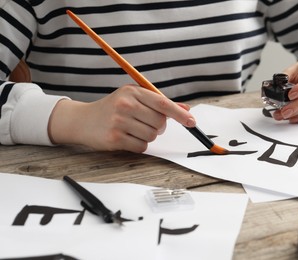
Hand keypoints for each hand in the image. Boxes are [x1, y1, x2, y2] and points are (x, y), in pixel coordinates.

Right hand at [48, 84, 195, 151]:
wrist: (82, 120)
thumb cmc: (112, 108)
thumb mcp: (133, 98)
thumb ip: (158, 103)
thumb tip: (185, 109)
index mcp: (132, 91)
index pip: (163, 103)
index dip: (180, 114)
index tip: (191, 122)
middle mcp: (126, 104)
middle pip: (160, 122)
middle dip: (158, 126)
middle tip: (144, 122)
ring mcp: (119, 122)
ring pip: (152, 136)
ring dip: (147, 136)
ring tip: (133, 129)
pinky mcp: (115, 138)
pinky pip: (142, 147)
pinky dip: (139, 145)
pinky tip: (127, 137)